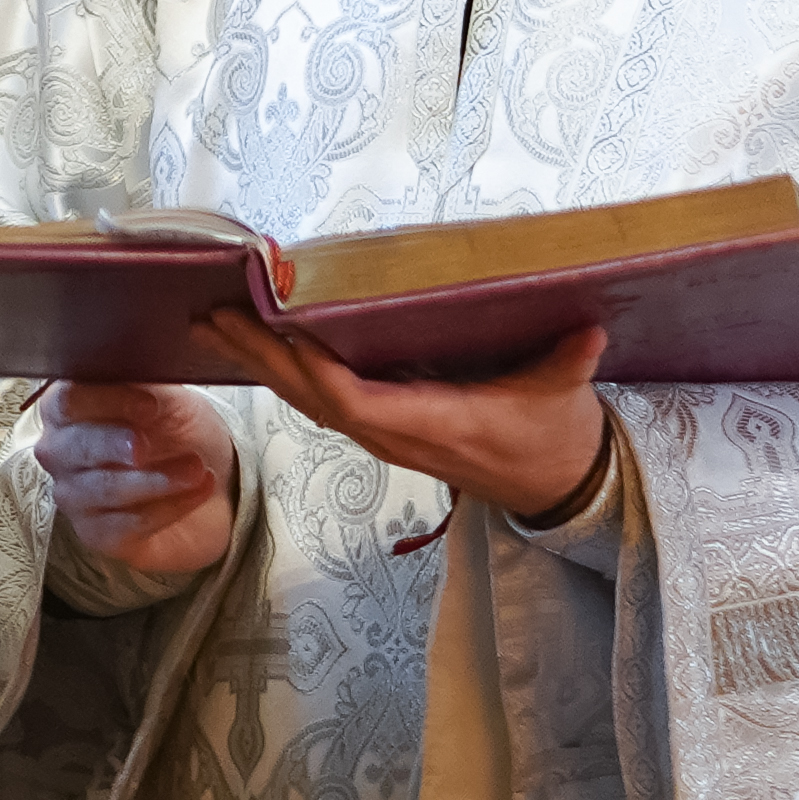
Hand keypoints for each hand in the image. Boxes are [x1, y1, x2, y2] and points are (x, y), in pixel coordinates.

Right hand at [33, 381, 235, 574]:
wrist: (208, 479)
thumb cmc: (177, 430)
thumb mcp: (168, 395)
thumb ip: (146, 379)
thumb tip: (139, 357)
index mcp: (68, 408)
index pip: (66, 400)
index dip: (106, 400)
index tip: (149, 404)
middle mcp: (60, 452)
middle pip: (70, 446)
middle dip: (113, 443)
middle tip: (148, 444)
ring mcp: (75, 496)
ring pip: (103, 488)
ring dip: (155, 478)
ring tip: (196, 467)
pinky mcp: (99, 534)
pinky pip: (128, 523)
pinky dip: (170, 506)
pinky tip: (199, 489)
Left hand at [195, 313, 607, 522]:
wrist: (556, 484)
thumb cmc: (555, 434)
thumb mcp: (565, 397)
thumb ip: (569, 363)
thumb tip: (586, 332)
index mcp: (436, 425)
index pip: (358, 402)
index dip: (315, 370)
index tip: (278, 330)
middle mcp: (398, 436)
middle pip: (314, 400)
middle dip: (262, 358)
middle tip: (212, 315)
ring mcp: (387, 437)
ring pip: (312, 404)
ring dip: (264, 366)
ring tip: (217, 324)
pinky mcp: (387, 431)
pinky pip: (326, 404)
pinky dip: (289, 374)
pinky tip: (262, 348)